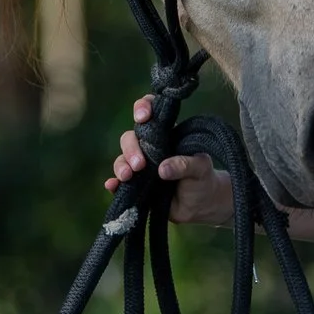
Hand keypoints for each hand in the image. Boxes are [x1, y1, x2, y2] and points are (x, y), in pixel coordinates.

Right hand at [104, 97, 236, 225]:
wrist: (201, 206)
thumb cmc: (202, 180)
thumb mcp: (201, 169)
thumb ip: (185, 165)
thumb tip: (162, 169)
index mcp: (166, 135)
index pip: (150, 112)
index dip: (142, 108)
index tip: (143, 117)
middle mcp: (149, 148)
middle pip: (131, 138)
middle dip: (131, 148)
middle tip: (140, 164)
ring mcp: (141, 167)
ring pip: (122, 159)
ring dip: (121, 166)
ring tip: (127, 177)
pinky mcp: (136, 186)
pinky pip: (119, 182)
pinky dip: (113, 183)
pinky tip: (111, 185)